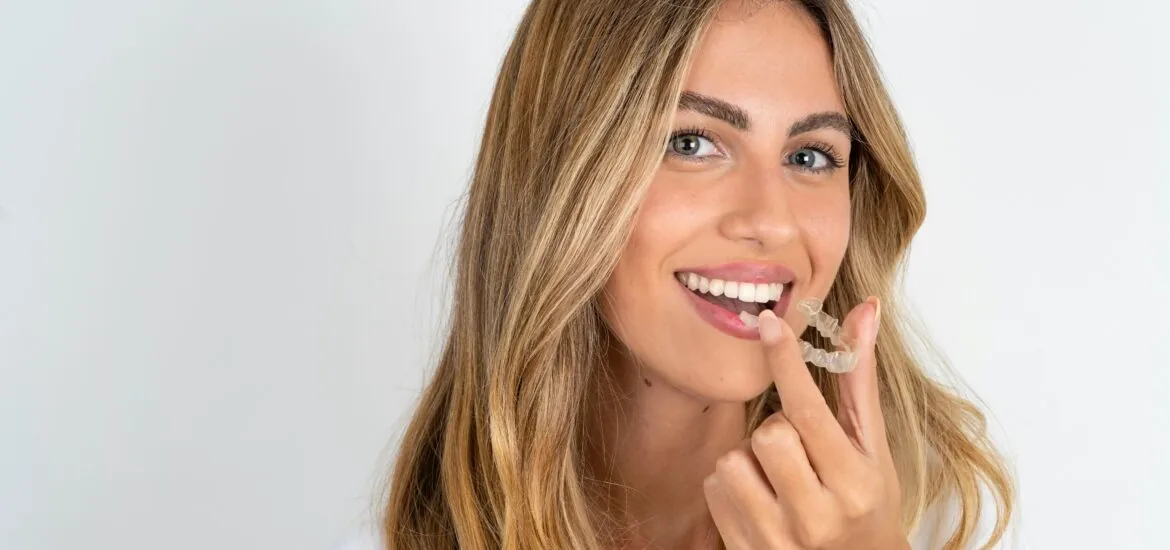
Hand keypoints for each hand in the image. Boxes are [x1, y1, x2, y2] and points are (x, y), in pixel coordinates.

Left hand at [703, 297, 907, 549]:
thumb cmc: (867, 504)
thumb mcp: (872, 448)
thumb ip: (859, 380)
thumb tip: (864, 310)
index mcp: (853, 486)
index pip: (809, 412)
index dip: (785, 361)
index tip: (768, 322)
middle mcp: (815, 517)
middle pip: (766, 434)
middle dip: (777, 430)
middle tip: (800, 449)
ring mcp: (776, 539)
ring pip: (732, 460)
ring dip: (750, 458)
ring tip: (780, 477)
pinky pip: (714, 487)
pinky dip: (731, 483)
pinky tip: (761, 498)